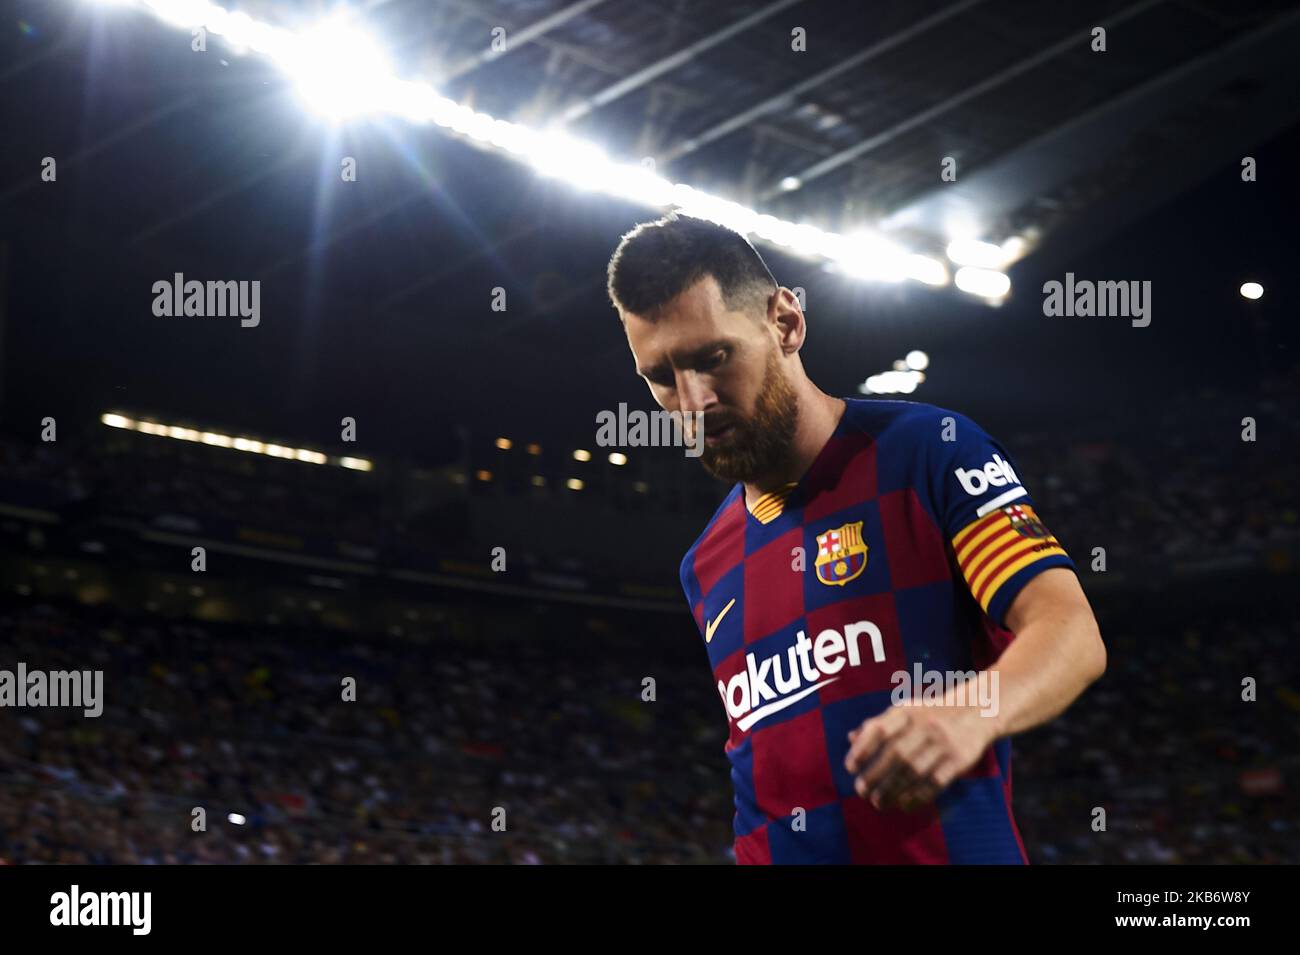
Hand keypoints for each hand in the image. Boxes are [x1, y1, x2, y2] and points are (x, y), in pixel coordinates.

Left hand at [843, 699, 996, 811]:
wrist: (978, 710)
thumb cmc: (931, 713)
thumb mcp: (905, 710)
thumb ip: (879, 724)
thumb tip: (851, 738)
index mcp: (906, 712)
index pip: (879, 729)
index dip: (862, 749)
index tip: (850, 767)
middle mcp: (924, 725)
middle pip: (895, 754)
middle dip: (875, 776)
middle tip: (861, 791)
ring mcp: (943, 743)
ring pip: (914, 771)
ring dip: (893, 790)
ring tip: (878, 802)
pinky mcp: (959, 760)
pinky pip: (935, 782)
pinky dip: (917, 796)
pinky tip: (904, 805)